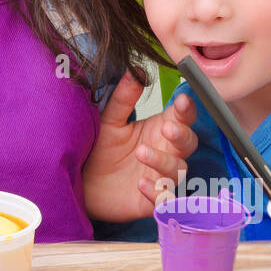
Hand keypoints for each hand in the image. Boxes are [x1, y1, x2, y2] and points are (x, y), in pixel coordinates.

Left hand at [83, 72, 198, 221]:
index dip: (187, 109)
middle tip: (166, 129)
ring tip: (141, 153)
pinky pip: (165, 199)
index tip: (182, 101)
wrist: (81, 182)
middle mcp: (166, 152)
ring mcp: (161, 177)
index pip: (182, 117)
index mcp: (159, 129)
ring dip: (163, 161)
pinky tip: (142, 184)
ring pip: (178, 170)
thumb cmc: (99, 149)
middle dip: (182, 135)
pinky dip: (157, 192)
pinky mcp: (152, 200)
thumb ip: (124, 98)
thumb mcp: (109, 121)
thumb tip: (135, 70)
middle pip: (189, 142)